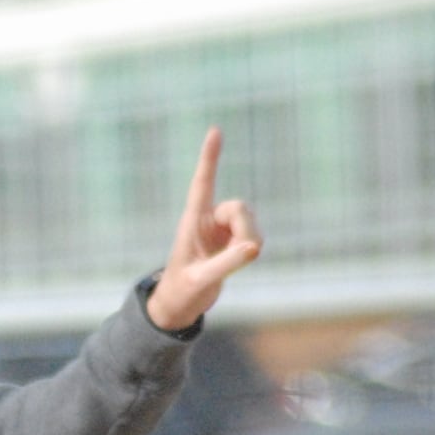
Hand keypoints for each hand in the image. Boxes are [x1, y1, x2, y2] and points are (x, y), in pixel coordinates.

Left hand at [146, 127, 261, 331]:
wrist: (180, 304)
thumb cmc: (181, 290)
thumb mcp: (200, 280)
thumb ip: (226, 264)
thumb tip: (254, 247)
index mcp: (192, 220)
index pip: (202, 183)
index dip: (210, 158)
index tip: (215, 130)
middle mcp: (208, 219)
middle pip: (240, 207)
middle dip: (246, 229)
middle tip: (245, 254)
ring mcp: (222, 229)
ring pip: (250, 221)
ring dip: (250, 241)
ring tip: (236, 263)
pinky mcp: (233, 240)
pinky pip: (254, 236)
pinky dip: (251, 250)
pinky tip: (239, 262)